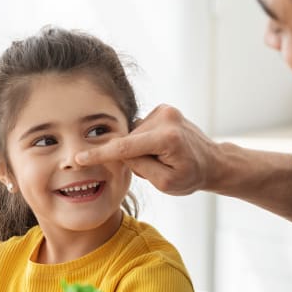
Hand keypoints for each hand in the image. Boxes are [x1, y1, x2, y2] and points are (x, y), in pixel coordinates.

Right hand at [74, 104, 217, 195]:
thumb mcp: (164, 182)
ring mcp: (165, 111)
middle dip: (135, 157)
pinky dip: (144, 141)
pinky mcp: (163, 110)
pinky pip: (141, 129)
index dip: (100, 154)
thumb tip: (120, 151)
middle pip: (129, 141)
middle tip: (158, 168)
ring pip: (134, 135)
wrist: (212, 162)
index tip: (79, 158)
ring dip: (140, 150)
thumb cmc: (191, 176)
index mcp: (167, 138)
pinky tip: (162, 148)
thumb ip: (139, 166)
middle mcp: (166, 118)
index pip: (125, 148)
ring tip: (163, 158)